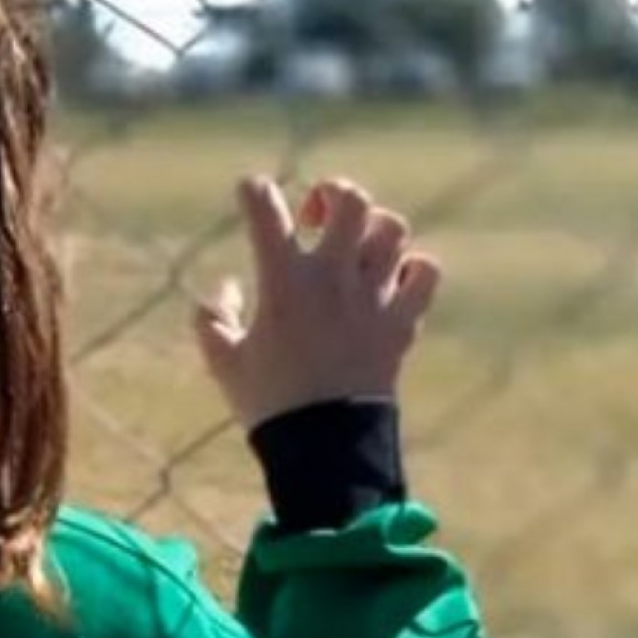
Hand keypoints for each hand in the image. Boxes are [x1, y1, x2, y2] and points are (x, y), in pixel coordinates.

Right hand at [192, 176, 440, 429]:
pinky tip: (390, 283)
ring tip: (354, 251)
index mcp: (282, 280)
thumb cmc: (267, 402)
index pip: (265, 209)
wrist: (324, 447)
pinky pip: (425, 272)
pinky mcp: (401, 321)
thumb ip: (213, 317)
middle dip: (331, 194)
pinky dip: (411, 269)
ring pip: (391, 228)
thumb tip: (228, 288)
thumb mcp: (222, 359)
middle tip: (317, 219)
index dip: (254, 190)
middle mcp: (332, 277)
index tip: (251, 192)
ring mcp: (372, 297)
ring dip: (371, 230)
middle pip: (349, 200)